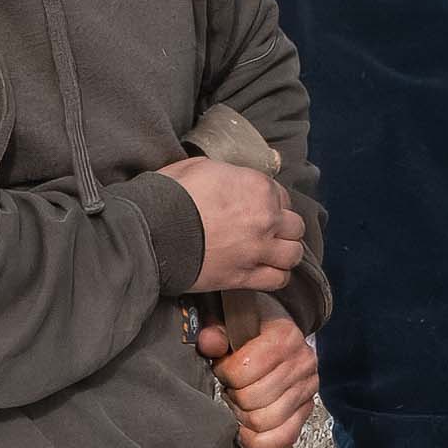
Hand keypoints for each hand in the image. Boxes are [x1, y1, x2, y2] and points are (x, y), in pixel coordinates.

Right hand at [168, 153, 307, 289]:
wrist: (152, 230)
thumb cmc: (171, 195)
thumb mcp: (200, 167)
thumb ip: (228, 175)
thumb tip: (229, 181)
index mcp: (258, 187)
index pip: (283, 197)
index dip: (272, 204)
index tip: (260, 210)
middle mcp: (266, 218)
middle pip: (294, 227)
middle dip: (283, 229)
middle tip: (267, 232)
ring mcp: (258, 250)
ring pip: (293, 254)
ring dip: (284, 253)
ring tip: (271, 254)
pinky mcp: (245, 276)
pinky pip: (278, 280)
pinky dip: (276, 276)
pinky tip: (266, 272)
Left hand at [198, 305, 319, 447]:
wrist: (276, 329)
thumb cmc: (251, 326)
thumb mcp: (228, 318)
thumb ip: (215, 330)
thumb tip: (209, 344)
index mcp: (284, 336)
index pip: (244, 370)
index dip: (225, 373)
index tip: (224, 368)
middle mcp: (302, 362)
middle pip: (253, 400)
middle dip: (233, 397)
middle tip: (230, 388)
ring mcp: (307, 388)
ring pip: (265, 422)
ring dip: (244, 418)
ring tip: (240, 403)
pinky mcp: (306, 409)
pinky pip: (284, 438)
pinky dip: (260, 442)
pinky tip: (247, 431)